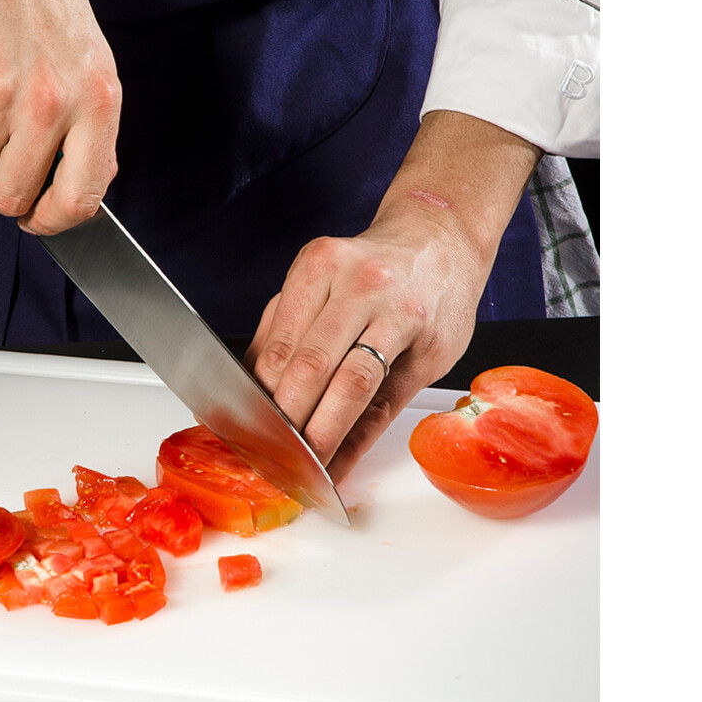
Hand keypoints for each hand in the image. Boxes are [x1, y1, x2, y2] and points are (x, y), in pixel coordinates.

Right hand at [0, 0, 119, 233]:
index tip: (39, 221)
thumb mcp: (96, 69)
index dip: (54, 222)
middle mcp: (48, 101)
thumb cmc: (51, 16)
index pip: (79, 196)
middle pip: (11, 194)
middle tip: (5, 167)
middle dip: (5, 193)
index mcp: (96, 101)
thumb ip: (92, 135)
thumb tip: (76, 196)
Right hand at [244, 112, 542, 482]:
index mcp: (405, 310)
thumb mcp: (429, 360)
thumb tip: (339, 466)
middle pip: (309, 364)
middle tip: (278, 459)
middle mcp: (364, 282)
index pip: (355, 382)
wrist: (436, 234)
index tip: (312, 467)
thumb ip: (377, 413)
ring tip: (264, 435)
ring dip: (266, 398)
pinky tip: (262, 396)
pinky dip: (262, 367)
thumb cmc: (439, 300)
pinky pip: (271, 325)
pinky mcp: (305, 262)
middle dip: (287, 420)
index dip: (326, 430)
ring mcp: (330, 267)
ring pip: (279, 347)